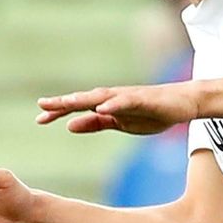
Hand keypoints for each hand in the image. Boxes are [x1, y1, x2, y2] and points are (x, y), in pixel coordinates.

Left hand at [37, 83, 198, 135]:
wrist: (183, 104)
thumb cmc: (152, 112)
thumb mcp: (120, 124)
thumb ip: (95, 124)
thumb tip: (69, 126)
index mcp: (107, 105)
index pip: (78, 108)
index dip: (59, 112)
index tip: (39, 119)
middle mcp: (113, 97)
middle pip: (84, 99)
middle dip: (63, 102)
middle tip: (41, 105)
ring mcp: (128, 97)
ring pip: (101, 97)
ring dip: (83, 99)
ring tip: (65, 103)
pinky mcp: (144, 99)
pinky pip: (126, 101)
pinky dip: (113, 103)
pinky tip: (102, 107)